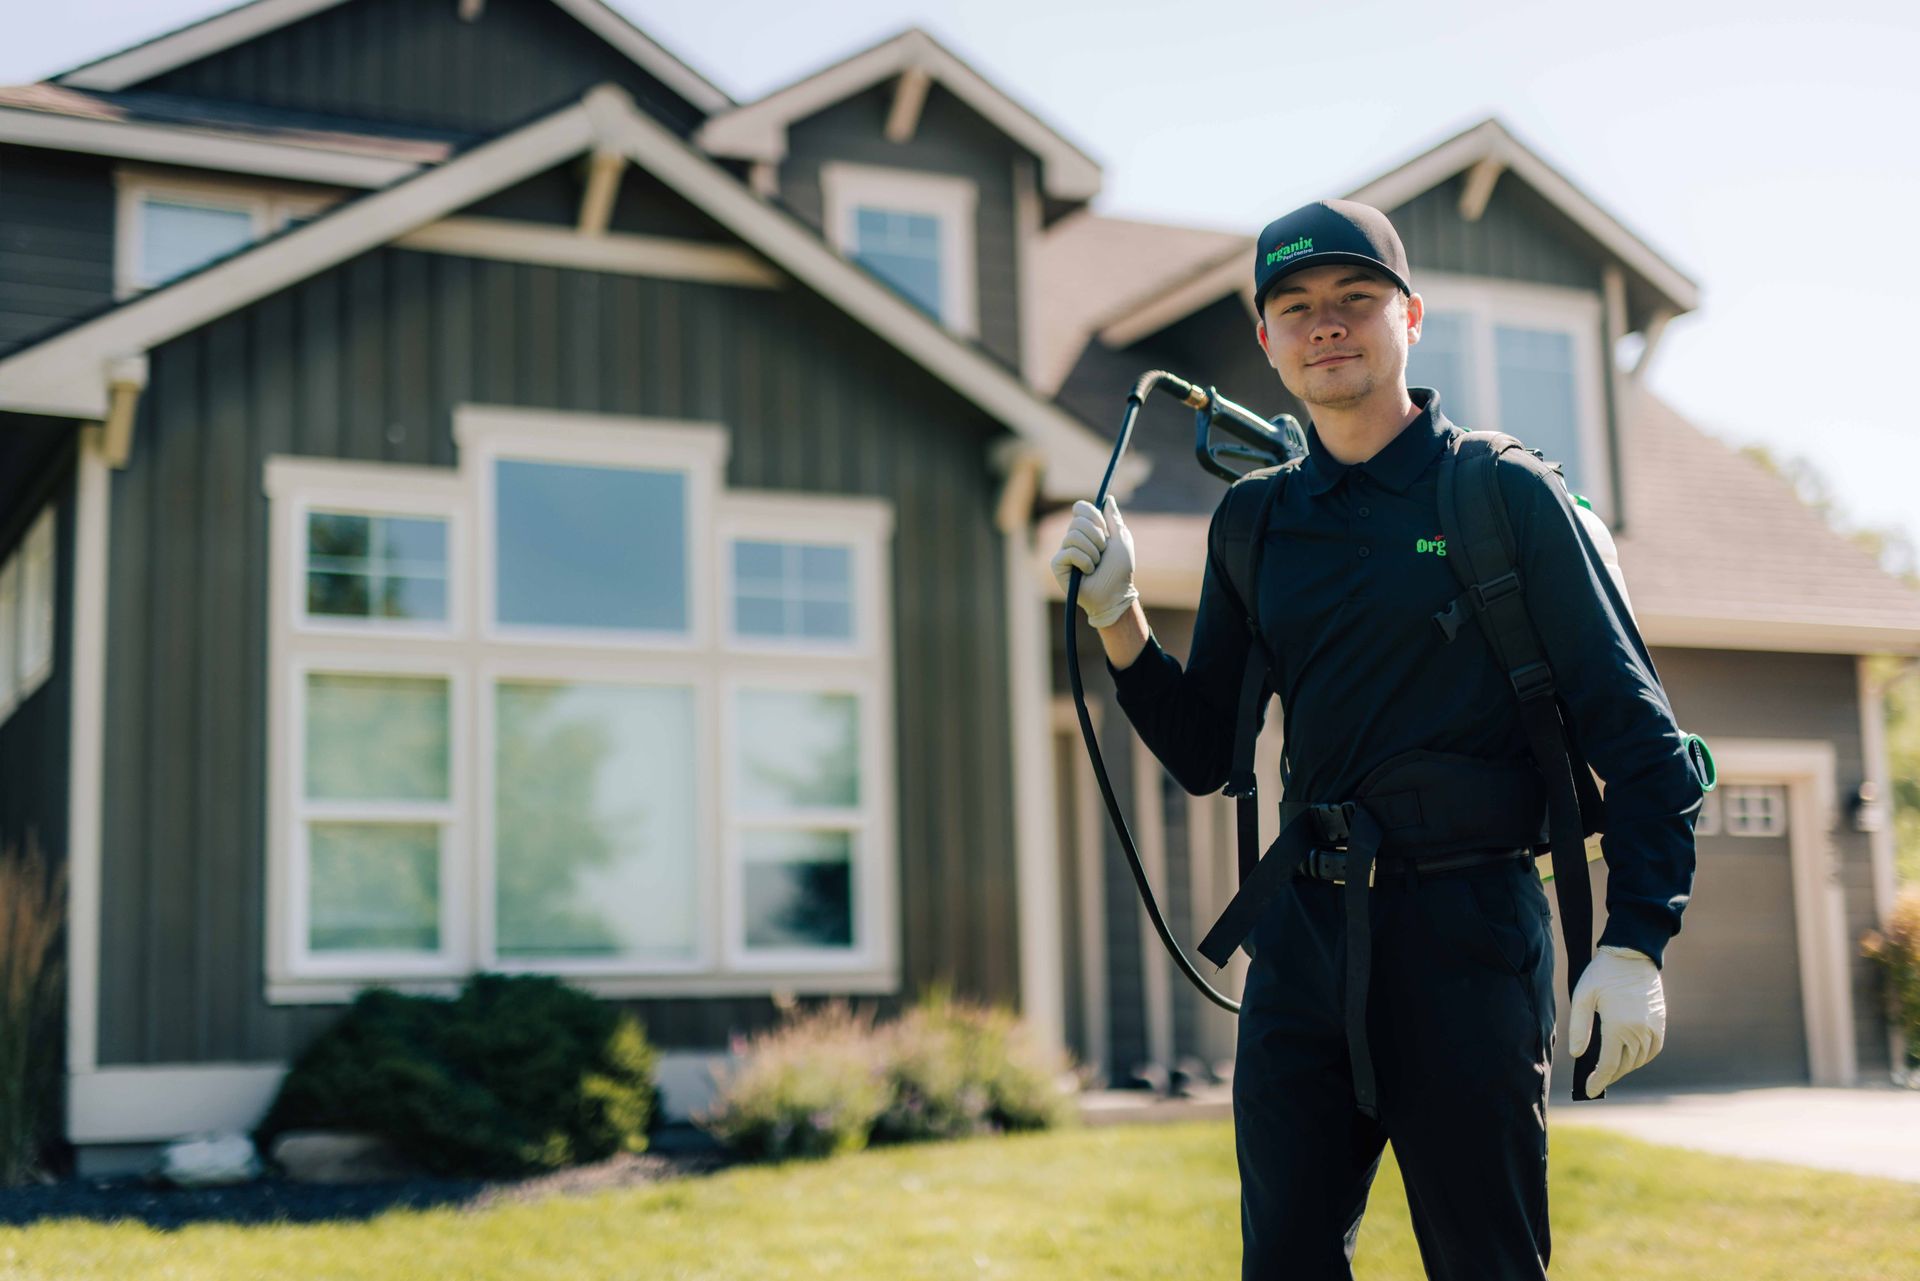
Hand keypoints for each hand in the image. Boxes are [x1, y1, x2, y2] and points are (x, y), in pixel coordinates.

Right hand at [1051, 496, 1138, 629]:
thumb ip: (1114, 519)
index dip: (1092, 515)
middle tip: (1103, 552)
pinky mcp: (1058, 565)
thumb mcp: (1122, 540)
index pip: (1080, 508)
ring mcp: (1064, 551)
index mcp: (1088, 530)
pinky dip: (1084, 562)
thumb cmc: (1120, 570)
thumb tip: (1108, 499)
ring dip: (1092, 552)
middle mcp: (1074, 539)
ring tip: (1096, 565)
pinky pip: (1069, 552)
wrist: (1115, 593)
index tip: (1104, 529)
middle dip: (1097, 537)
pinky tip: (1087, 572)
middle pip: (1077, 520)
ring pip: (1073, 536)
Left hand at [1570, 944, 1665, 1093]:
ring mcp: (1653, 1028)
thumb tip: (1578, 1055)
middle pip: (1624, 1065)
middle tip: (1595, 1081)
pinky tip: (1628, 1057)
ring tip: (1609, 1069)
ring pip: (1639, 1060)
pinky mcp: (1661, 1023)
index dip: (1598, 1081)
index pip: (1609, 1065)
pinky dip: (1641, 1058)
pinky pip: (1653, 1050)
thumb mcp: (1583, 997)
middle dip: (1609, 1076)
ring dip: (1624, 1067)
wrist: (1632, 955)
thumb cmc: (1602, 974)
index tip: (1589, 1092)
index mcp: (1619, 1027)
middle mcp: (1639, 1031)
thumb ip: (1579, 1027)